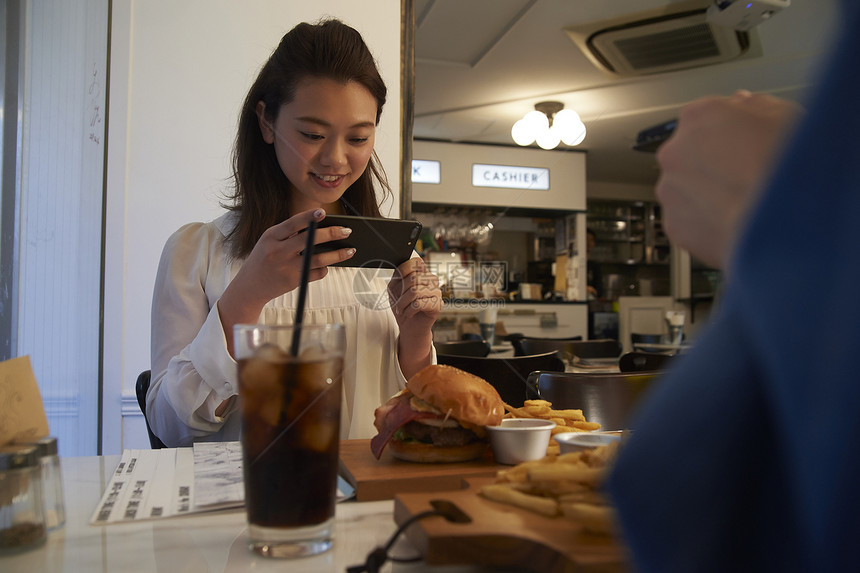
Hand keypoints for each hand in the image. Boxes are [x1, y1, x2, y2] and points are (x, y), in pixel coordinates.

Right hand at [218, 208, 355, 354]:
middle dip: (331, 234)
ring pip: (318, 259)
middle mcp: (278, 251)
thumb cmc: (264, 258)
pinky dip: (326, 268)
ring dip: (337, 255)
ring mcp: (286, 267)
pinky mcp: (294, 281)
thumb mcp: (269, 241)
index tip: (323, 212)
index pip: (293, 223)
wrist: (250, 286)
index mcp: (271, 236)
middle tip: (347, 231)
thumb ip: (289, 233)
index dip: (309, 217)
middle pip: (309, 240)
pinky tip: (330, 265)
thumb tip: (320, 226)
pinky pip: (316, 273)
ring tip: (350, 250)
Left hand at [387, 257, 441, 378]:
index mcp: (422, 272)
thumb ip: (398, 275)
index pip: (415, 262)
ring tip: (402, 309)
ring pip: (415, 292)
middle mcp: (432, 280)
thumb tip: (401, 269)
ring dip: (403, 303)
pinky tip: (409, 313)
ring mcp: (437, 292)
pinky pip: (419, 304)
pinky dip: (409, 310)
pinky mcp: (438, 305)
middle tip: (397, 303)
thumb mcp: (394, 288)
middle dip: (400, 293)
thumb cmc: (403, 306)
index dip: (403, 271)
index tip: (397, 282)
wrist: (409, 326)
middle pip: (413, 279)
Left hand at [655, 90, 802, 268]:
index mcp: (699, 116)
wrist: (786, 220)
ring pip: (687, 191)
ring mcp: (671, 190)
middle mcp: (675, 151)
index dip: (730, 134)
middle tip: (747, 178)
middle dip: (715, 165)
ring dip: (709, 196)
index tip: (744, 144)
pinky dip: (708, 225)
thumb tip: (745, 106)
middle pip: (691, 155)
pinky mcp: (675, 225)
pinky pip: (689, 223)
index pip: (705, 119)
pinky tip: (736, 225)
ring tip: (744, 205)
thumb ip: (756, 106)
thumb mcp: (787, 116)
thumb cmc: (791, 167)